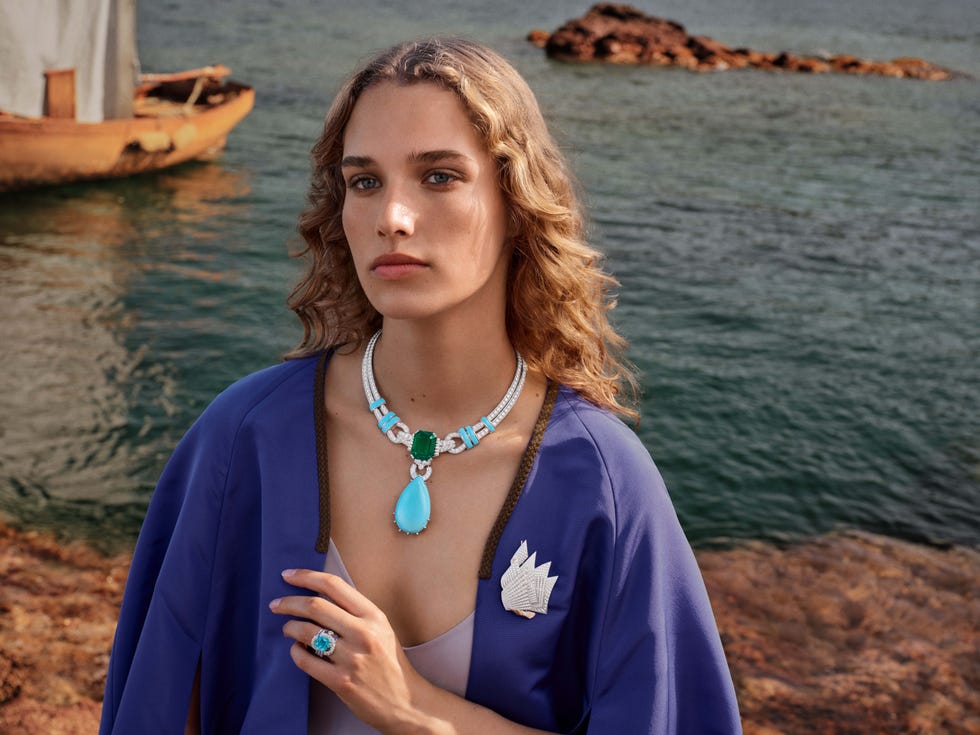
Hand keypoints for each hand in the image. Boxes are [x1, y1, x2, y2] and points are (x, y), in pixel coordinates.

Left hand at [269, 568, 438, 733]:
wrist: (404, 702)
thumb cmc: (390, 663)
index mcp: (374, 615)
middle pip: (315, 606)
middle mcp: (363, 633)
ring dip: (290, 627)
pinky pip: (306, 660)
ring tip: (287, 629)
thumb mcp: (381, 629)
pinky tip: (298, 650)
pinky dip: (295, 652)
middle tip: (276, 604)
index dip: (306, 576)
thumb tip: (318, 597)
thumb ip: (355, 612)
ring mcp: (352, 658)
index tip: (288, 575)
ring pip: (306, 632)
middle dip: (289, 602)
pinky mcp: (340, 681)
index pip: (334, 585)